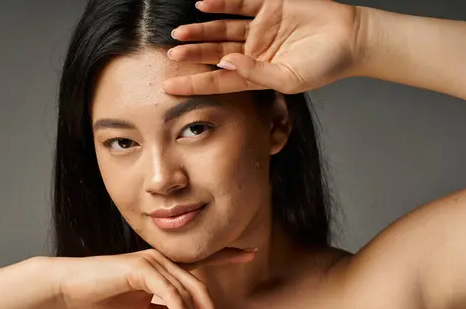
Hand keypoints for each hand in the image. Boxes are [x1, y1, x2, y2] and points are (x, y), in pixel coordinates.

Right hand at [46, 248, 255, 308]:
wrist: (70, 290)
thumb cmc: (102, 299)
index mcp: (163, 267)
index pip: (201, 261)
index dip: (226, 256)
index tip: (250, 252)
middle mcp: (162, 260)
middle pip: (200, 286)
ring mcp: (152, 262)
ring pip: (189, 290)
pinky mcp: (141, 268)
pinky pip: (169, 292)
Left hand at [163, 0, 362, 94]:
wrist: (351, 38)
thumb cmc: (324, 65)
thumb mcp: (289, 78)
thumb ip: (257, 74)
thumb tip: (227, 63)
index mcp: (256, 74)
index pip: (219, 80)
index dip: (195, 83)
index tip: (170, 87)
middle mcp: (254, 52)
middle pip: (216, 53)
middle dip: (193, 55)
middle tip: (170, 56)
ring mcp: (261, 29)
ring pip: (223, 29)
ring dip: (201, 30)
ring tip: (179, 34)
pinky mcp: (270, 6)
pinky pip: (241, 4)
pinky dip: (223, 4)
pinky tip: (204, 5)